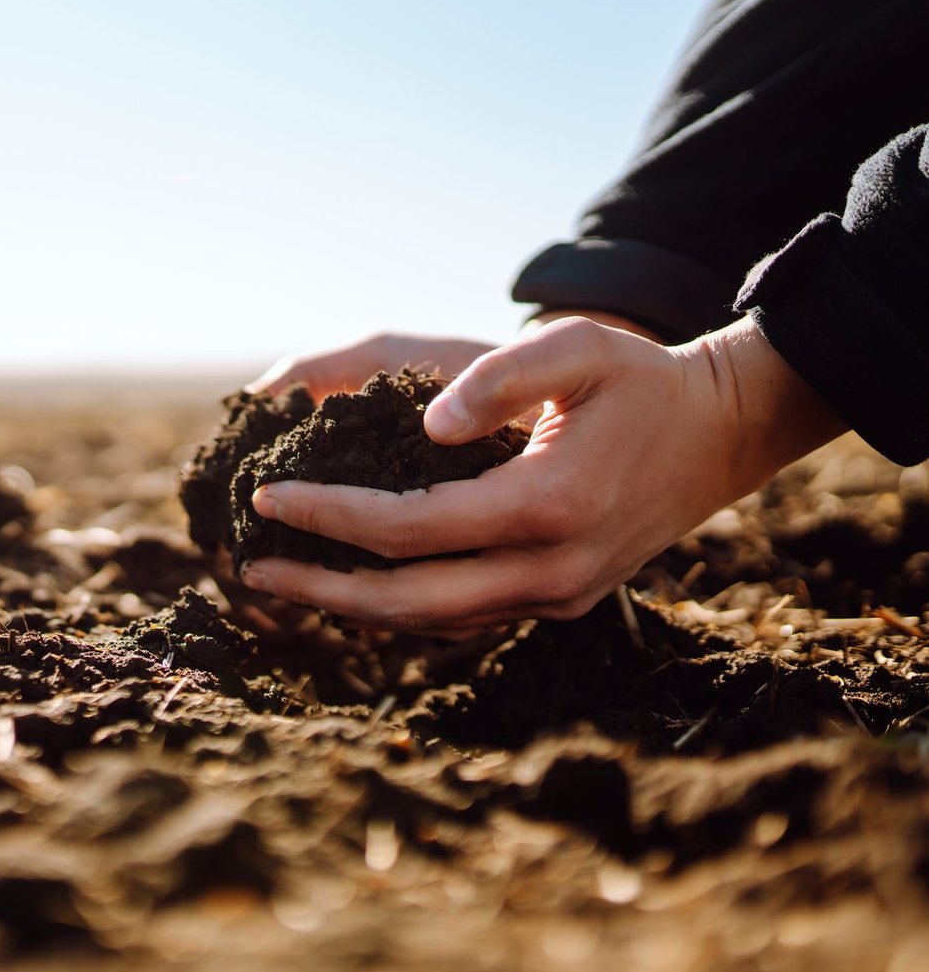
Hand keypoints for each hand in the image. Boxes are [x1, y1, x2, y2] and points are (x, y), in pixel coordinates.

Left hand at [238, 316, 844, 631]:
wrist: (718, 437)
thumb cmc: (639, 381)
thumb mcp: (577, 348)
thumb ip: (498, 376)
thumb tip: (428, 425)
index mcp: (547, 506)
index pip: (410, 527)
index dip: (331, 515)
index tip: (268, 497)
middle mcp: (552, 570)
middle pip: (410, 600)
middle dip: (323, 588)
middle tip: (253, 565)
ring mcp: (558, 597)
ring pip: (433, 623)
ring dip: (355, 609)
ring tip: (287, 582)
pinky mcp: (560, 603)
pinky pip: (463, 620)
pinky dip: (401, 612)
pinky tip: (355, 591)